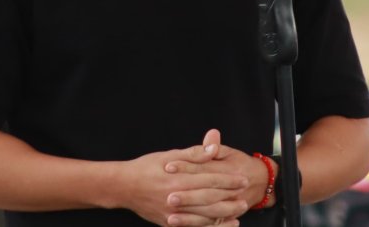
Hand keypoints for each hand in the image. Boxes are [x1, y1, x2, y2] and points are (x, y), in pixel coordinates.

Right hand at [118, 130, 248, 225]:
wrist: (123, 187)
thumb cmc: (146, 168)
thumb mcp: (169, 155)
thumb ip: (194, 153)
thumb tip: (214, 148)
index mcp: (179, 178)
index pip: (210, 179)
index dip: (228, 179)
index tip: (242, 178)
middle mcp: (177, 197)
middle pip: (210, 198)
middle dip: (230, 197)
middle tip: (245, 195)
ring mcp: (173, 213)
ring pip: (204, 215)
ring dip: (224, 213)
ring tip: (239, 211)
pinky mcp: (170, 223)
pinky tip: (221, 224)